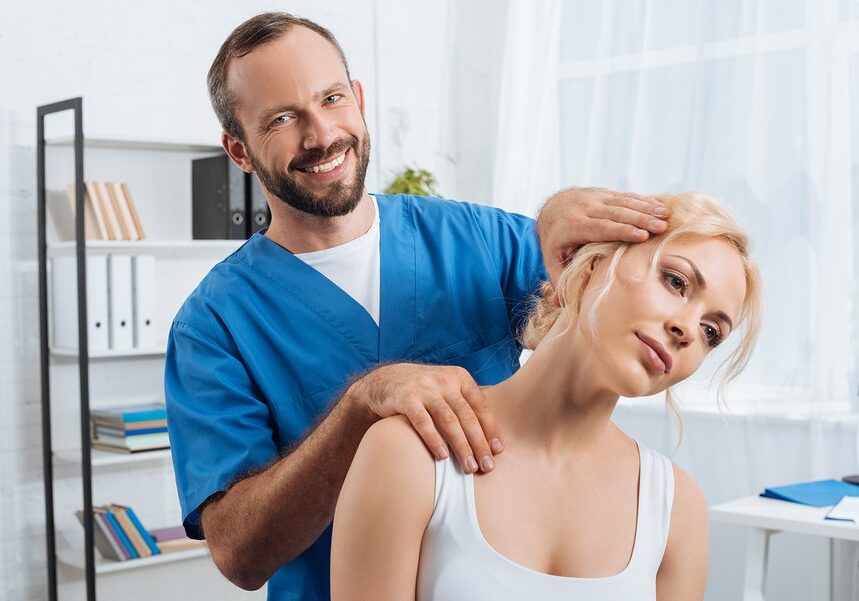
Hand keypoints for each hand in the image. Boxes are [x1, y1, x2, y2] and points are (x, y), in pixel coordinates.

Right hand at [347, 363, 502, 472]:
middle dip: (479, 443)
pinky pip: (422, 421)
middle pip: (467, 416)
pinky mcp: (405, 397)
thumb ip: (467, 406)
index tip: (498, 451)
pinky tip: (442, 457)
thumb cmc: (424, 392)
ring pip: (448, 420)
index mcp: (459, 377)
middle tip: (487, 466)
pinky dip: (434, 439)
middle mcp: (444, 380)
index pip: (481, 406)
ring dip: (461, 446)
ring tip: (469, 467)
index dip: (491, 429)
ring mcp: (424, 387)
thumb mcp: (447, 390)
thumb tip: (493, 438)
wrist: (385, 381)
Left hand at [537, 187, 670, 286]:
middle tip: (662, 227)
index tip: (642, 236)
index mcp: (572, 226)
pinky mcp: (604, 195)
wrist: (550, 208)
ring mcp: (595, 199)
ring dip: (646, 208)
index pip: (600, 228)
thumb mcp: (551, 259)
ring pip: (623, 202)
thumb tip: (560, 303)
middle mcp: (584, 209)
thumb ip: (557, 279)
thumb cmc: (555, 240)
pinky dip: (643, 201)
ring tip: (666, 215)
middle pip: (616, 214)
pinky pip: (625, 196)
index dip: (622, 231)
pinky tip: (660, 206)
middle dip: (640, 219)